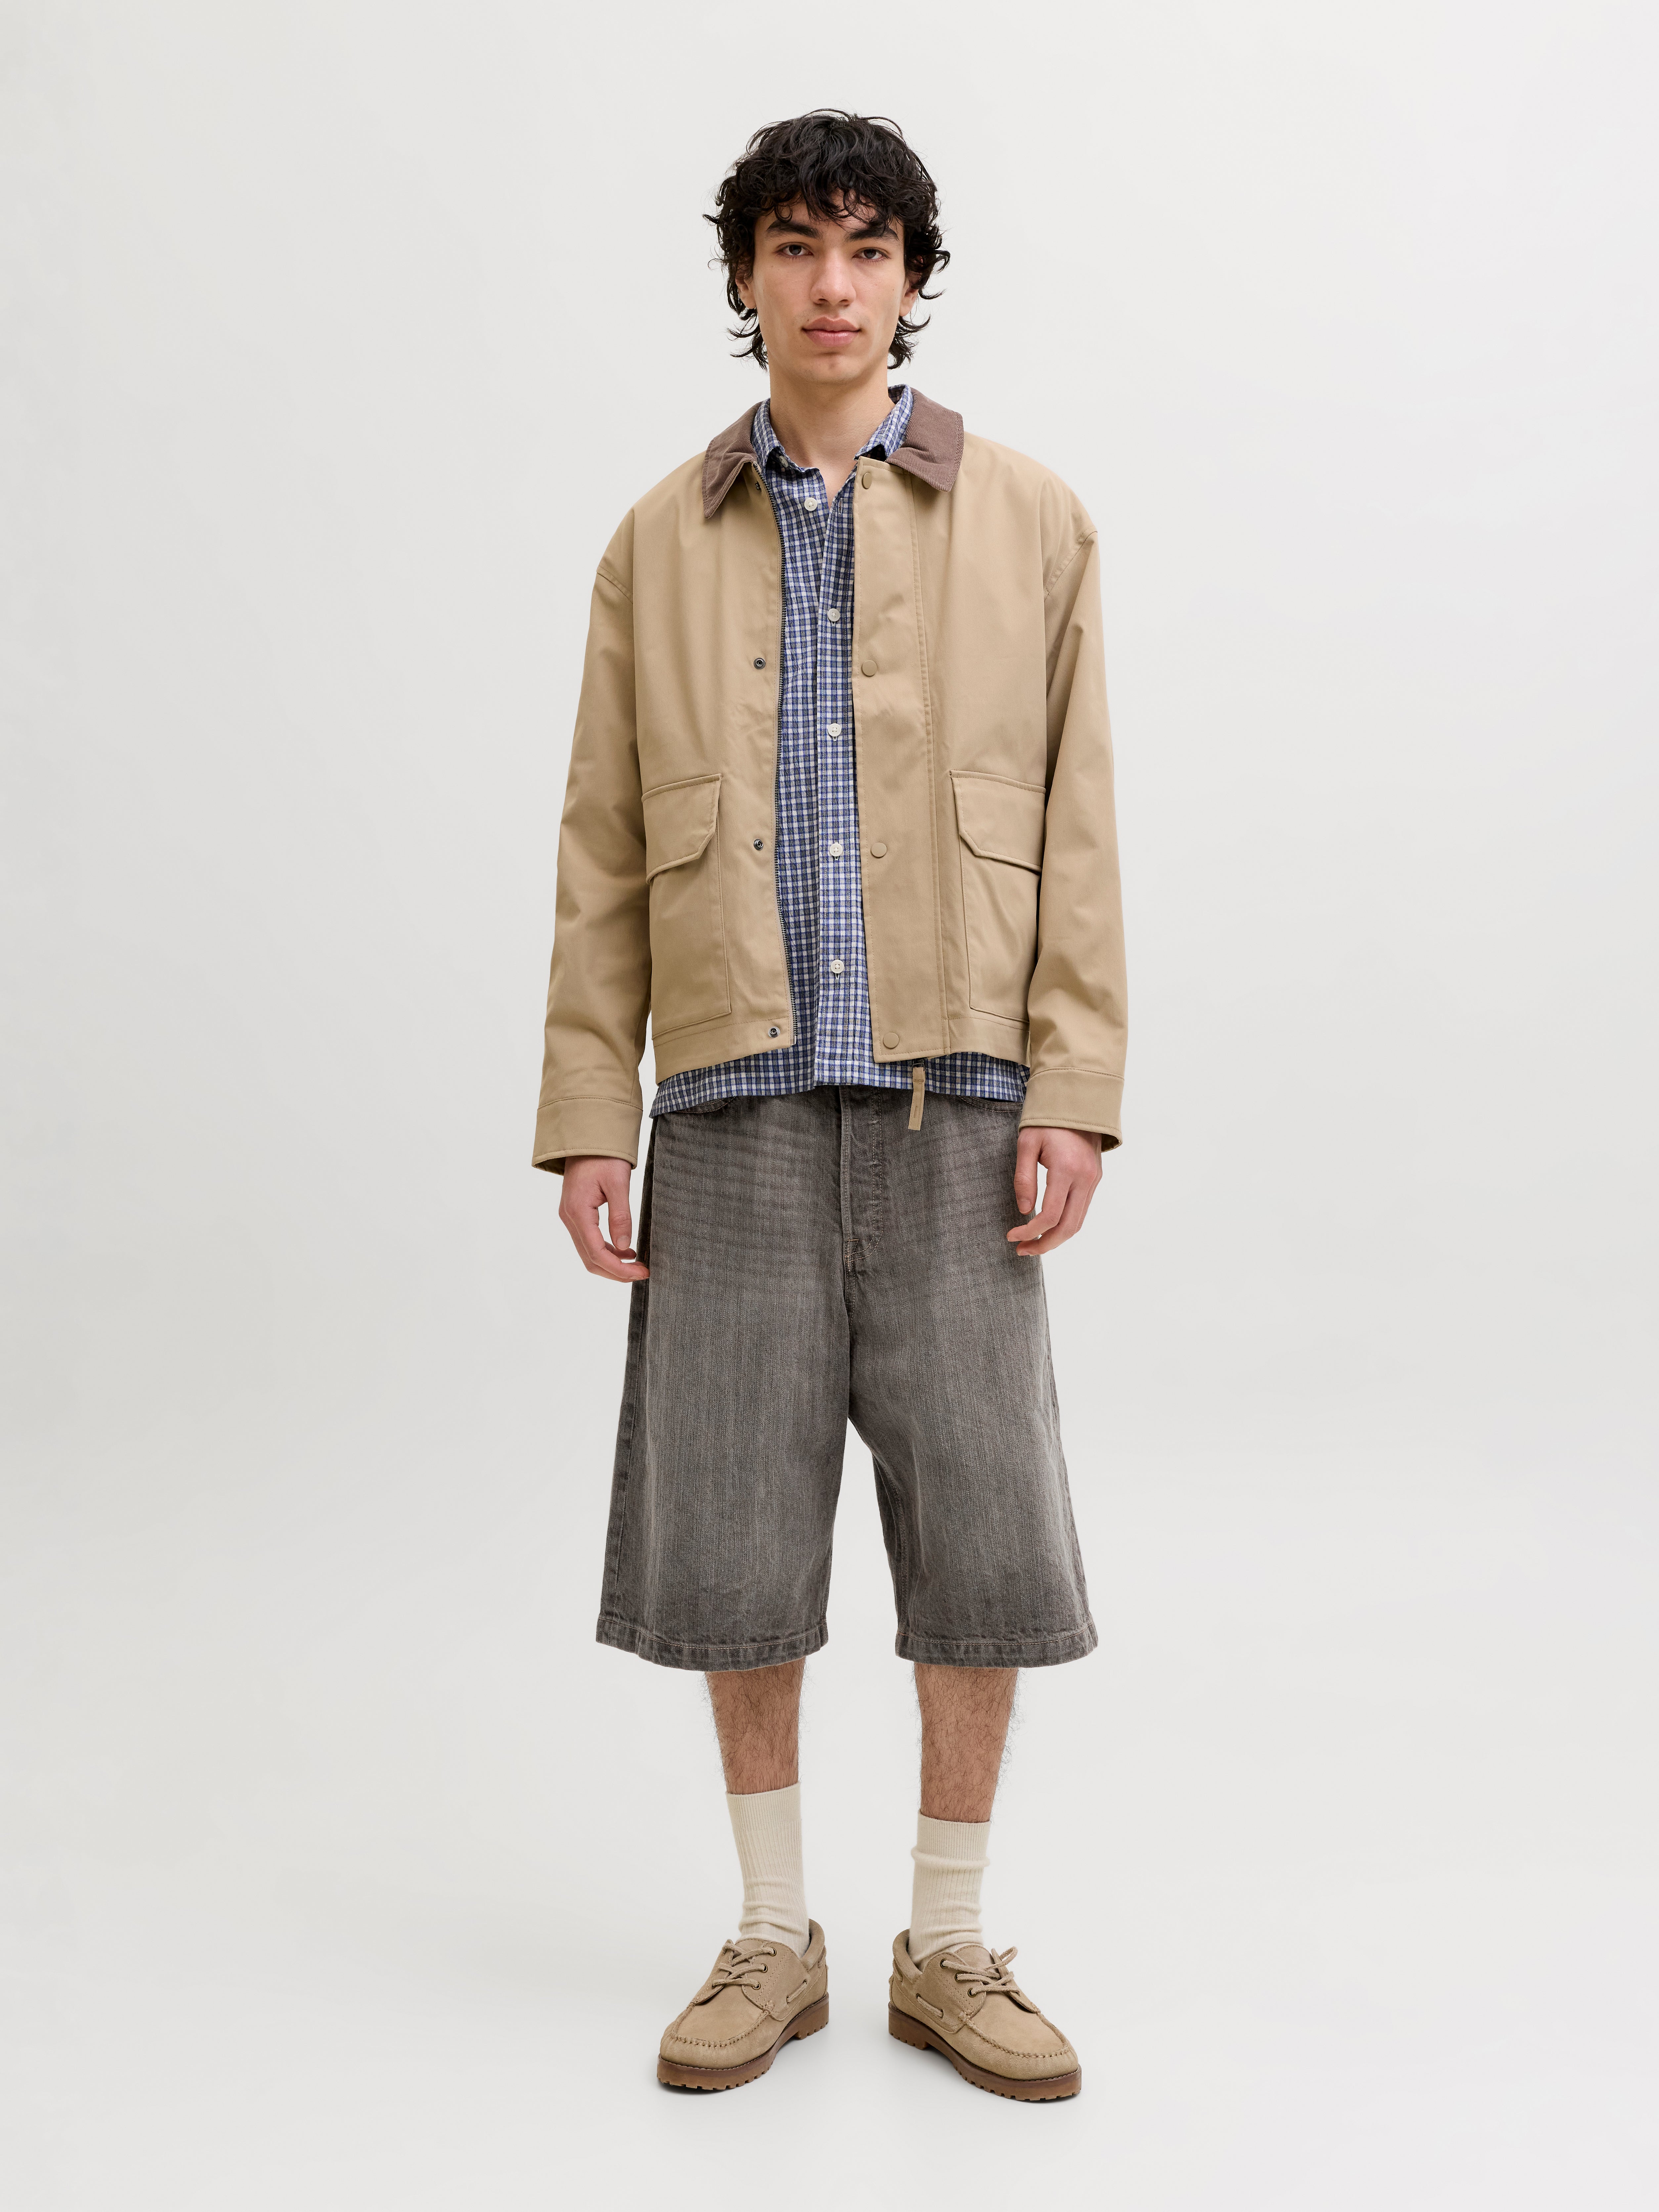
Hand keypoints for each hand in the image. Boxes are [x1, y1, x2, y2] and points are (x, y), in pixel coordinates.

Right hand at [559, 1155, 648, 1282]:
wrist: (586, 1137)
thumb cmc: (603, 1156)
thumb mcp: (618, 1183)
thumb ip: (621, 1216)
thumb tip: (625, 1247)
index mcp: (578, 1212)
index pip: (596, 1253)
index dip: (619, 1269)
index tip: (642, 1272)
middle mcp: (569, 1218)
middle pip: (590, 1259)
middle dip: (616, 1272)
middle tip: (642, 1273)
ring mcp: (570, 1216)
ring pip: (588, 1252)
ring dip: (611, 1263)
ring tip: (636, 1263)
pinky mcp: (575, 1213)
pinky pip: (588, 1240)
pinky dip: (606, 1250)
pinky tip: (625, 1249)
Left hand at [1007, 1126, 1102, 1257]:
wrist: (1078, 1102)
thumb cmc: (1047, 1120)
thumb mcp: (1026, 1144)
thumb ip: (1024, 1178)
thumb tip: (1024, 1211)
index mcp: (1066, 1169)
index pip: (1050, 1215)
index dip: (1029, 1232)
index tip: (1011, 1236)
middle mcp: (1085, 1179)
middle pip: (1068, 1227)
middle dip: (1045, 1244)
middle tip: (1022, 1251)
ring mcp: (1093, 1180)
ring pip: (1078, 1223)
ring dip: (1056, 1239)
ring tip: (1033, 1244)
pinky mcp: (1095, 1179)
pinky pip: (1082, 1210)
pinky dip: (1066, 1225)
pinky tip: (1048, 1228)